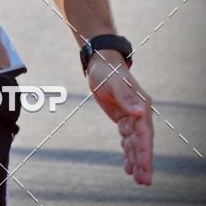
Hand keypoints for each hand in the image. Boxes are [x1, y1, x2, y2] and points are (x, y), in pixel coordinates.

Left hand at [87, 50, 152, 184]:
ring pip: (135, 143)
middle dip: (144, 162)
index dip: (145, 150)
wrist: (100, 63)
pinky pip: (127, 139)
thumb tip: (140, 112)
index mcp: (142, 105)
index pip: (145, 132)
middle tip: (145, 182)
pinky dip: (128, 152)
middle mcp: (140, 113)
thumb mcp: (115, 83)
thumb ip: (127, 98)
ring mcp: (132, 117)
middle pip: (142, 141)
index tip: (144, 166)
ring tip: (138, 180)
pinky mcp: (123, 118)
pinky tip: (128, 167)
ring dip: (136, 160)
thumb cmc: (108, 71)